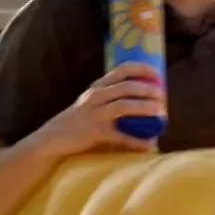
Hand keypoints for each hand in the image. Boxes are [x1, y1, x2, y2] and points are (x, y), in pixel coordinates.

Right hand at [38, 61, 162, 156]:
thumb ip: (111, 99)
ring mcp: (94, 114)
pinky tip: (149, 145)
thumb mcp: (91, 103)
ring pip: (124, 106)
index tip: (157, 74)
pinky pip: (120, 136)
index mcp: (98, 87)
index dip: (142, 69)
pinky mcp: (95, 132)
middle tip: (162, 95)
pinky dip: (137, 141)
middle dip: (147, 89)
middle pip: (126, 87)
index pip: (122, 70)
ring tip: (159, 112)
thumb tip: (142, 103)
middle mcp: (96, 96)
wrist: (53, 138)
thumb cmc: (78, 121)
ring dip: (144, 108)